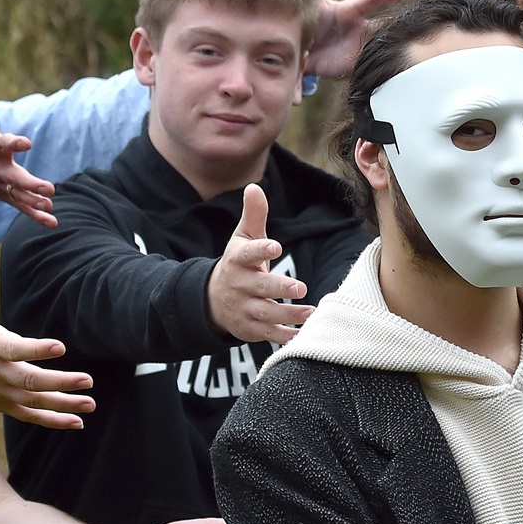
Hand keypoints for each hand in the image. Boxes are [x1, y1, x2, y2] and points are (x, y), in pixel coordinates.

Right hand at [0, 77, 57, 226]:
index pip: (3, 144)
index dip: (14, 143)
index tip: (26, 142)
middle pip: (14, 177)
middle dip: (30, 184)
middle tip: (48, 188)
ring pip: (18, 196)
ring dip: (34, 203)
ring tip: (50, 208)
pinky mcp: (4, 194)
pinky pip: (20, 206)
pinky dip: (35, 215)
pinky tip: (52, 223)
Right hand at [0, 248, 95, 427]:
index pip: (16, 348)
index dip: (37, 349)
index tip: (59, 347)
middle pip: (30, 381)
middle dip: (61, 383)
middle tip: (87, 380)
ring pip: (34, 402)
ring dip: (64, 405)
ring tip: (90, 405)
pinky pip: (28, 415)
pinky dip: (51, 420)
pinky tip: (76, 423)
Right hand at [207, 184, 312, 343]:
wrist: (212, 300)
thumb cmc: (238, 264)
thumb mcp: (242, 238)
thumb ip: (253, 215)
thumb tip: (254, 187)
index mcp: (237, 261)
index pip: (247, 254)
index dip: (261, 250)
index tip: (276, 247)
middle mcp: (238, 285)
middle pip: (258, 287)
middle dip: (278, 287)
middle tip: (301, 287)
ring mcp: (242, 308)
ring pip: (264, 313)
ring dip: (287, 314)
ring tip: (310, 312)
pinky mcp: (249, 328)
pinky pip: (267, 334)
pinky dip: (283, 336)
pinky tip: (301, 335)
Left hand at [304, 0, 411, 79]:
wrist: (300, 47)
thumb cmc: (310, 16)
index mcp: (352, 10)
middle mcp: (361, 29)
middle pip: (386, 26)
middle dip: (403, 25)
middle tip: (424, 23)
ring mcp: (359, 49)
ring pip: (381, 48)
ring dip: (394, 49)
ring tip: (416, 51)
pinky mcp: (352, 68)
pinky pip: (368, 69)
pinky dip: (380, 71)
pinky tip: (394, 73)